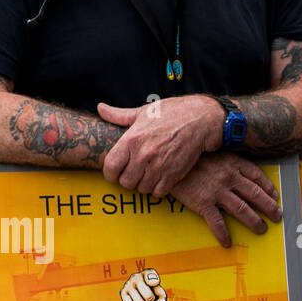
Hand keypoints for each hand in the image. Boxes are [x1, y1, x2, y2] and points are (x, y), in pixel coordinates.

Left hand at [98, 95, 221, 195]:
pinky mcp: (174, 174)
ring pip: (141, 188)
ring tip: (145, 175)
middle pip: (125, 181)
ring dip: (141, 185)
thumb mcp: (142, 112)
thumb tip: (100, 108)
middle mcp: (143, 155)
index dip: (110, 173)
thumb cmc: (171, 113)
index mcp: (131, 139)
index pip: (110, 167)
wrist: (201, 119)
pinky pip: (158, 192)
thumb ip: (118, 115)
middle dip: (126, 179)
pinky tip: (158, 179)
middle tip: (132, 173)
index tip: (114, 171)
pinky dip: (157, 188)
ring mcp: (159, 166)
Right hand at [120, 268, 166, 300]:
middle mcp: (136, 277)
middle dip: (151, 299)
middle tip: (150, 298)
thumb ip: (161, 297)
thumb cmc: (152, 291)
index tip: (155, 284)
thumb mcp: (160, 292)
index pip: (151, 276)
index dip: (154, 282)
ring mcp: (128, 284)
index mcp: (147, 274)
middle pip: (148, 295)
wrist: (139, 290)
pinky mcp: (122, 292)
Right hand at [167, 152, 281, 248]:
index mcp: (232, 162)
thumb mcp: (209, 152)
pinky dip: (223, 234)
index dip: (269, 188)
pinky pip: (217, 222)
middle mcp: (229, 177)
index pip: (258, 176)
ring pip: (243, 210)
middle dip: (269, 207)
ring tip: (261, 229)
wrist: (164, 161)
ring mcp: (217, 191)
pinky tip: (227, 242)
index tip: (274, 196)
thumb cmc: (186, 156)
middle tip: (277, 216)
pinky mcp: (203, 203)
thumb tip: (236, 172)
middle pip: (256, 195)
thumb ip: (225, 161)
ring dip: (255, 222)